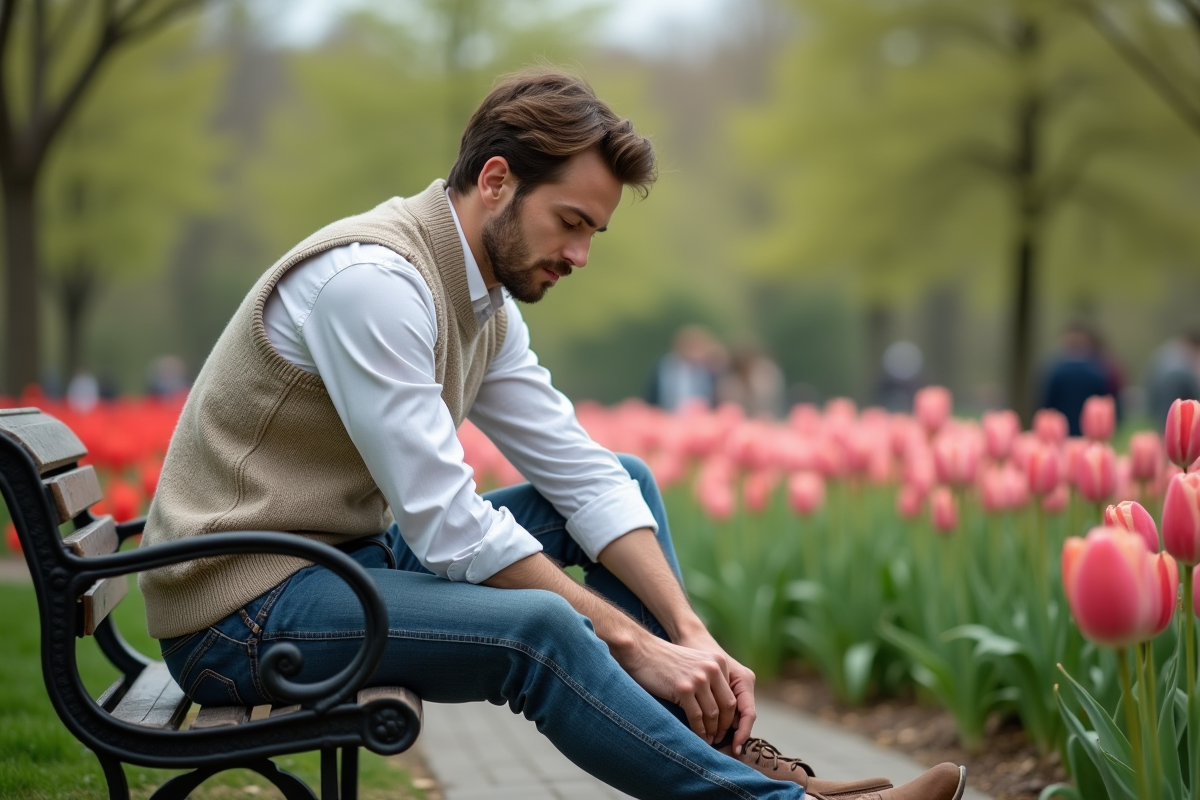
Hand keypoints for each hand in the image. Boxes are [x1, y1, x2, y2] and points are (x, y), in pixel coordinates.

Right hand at [618, 634, 737, 744]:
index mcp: (718, 662)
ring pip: (712, 714)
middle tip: (719, 738)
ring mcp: (698, 679)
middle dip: (724, 726)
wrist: (642, 650)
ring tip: (708, 741)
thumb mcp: (695, 663)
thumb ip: (710, 678)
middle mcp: (712, 669)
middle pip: (727, 706)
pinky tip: (697, 737)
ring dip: (711, 731)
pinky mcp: (684, 689)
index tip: (724, 727)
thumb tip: (720, 709)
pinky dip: (699, 731)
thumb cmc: (666, 661)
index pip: (732, 695)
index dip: (730, 716)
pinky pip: (696, 717)